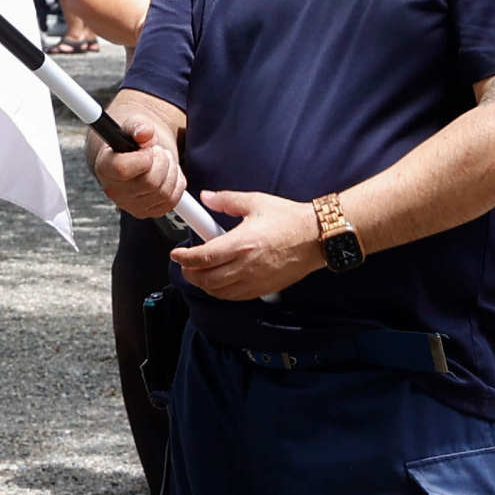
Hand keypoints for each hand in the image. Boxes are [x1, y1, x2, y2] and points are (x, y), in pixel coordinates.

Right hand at [89, 107, 188, 219]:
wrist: (137, 153)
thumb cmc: (133, 139)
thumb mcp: (134, 125)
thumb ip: (139, 127)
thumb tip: (145, 133)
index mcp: (105, 168)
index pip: (123, 169)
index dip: (143, 158)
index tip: (147, 148)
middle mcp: (114, 191)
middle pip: (150, 182)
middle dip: (162, 161)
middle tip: (158, 151)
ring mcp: (131, 205)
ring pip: (164, 193)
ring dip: (171, 171)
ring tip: (163, 160)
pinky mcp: (148, 212)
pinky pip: (172, 201)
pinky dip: (177, 184)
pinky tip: (168, 173)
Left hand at [172, 188, 325, 300]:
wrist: (317, 237)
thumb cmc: (290, 220)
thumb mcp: (256, 202)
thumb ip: (227, 200)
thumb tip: (208, 197)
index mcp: (242, 243)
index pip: (204, 256)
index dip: (185, 257)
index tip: (177, 254)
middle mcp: (247, 265)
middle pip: (206, 279)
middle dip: (190, 273)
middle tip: (186, 264)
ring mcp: (255, 280)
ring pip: (219, 292)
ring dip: (205, 284)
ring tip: (201, 273)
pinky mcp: (264, 288)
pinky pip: (235, 297)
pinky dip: (222, 292)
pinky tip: (220, 282)